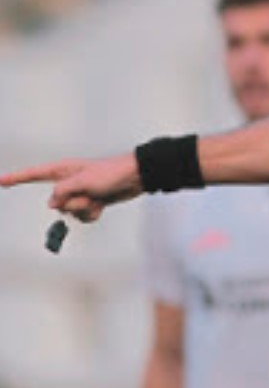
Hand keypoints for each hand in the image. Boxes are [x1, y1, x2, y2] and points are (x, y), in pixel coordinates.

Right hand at [0, 154, 140, 222]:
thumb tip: (52, 204)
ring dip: (86, 208)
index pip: (33, 175)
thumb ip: (62, 192)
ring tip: (99, 196)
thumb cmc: (111, 173)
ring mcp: (80, 194)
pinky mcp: (91, 202)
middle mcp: (69, 183)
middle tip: (90, 193)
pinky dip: (94, 213)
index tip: (0, 181)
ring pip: (71, 213)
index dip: (16, 178)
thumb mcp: (82, 180)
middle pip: (57, 204)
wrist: (135, 178)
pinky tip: (103, 203)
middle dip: (73, 203)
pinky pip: (84, 217)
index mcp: (63, 171)